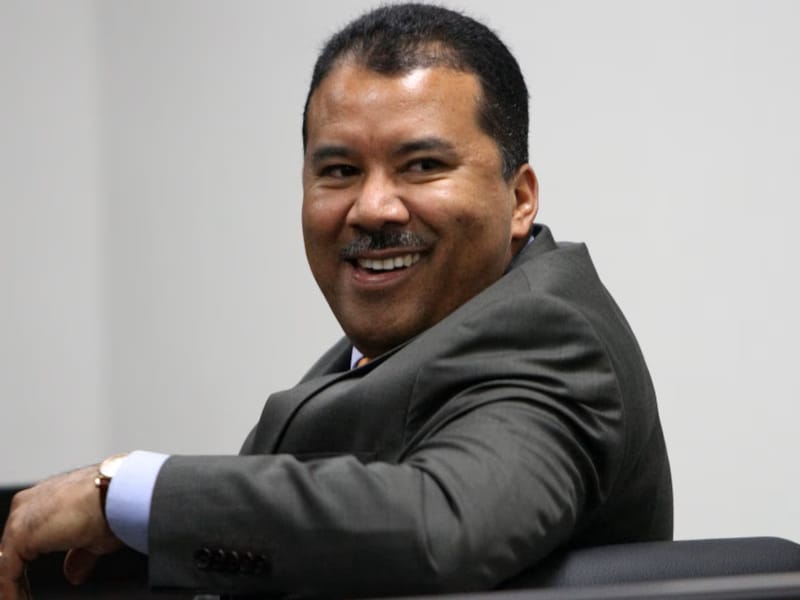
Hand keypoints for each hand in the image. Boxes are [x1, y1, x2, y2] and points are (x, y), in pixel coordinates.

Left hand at [0, 465, 123, 598]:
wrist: (116, 493)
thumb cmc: (115, 504)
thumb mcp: (95, 537)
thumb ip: (77, 557)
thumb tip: (73, 575)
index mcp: (46, 497)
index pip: (29, 535)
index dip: (29, 561)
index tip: (30, 583)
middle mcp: (29, 503)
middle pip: (12, 548)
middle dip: (16, 575)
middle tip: (22, 595)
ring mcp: (21, 517)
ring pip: (7, 560)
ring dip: (13, 585)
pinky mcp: (19, 535)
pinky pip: (8, 572)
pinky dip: (12, 591)